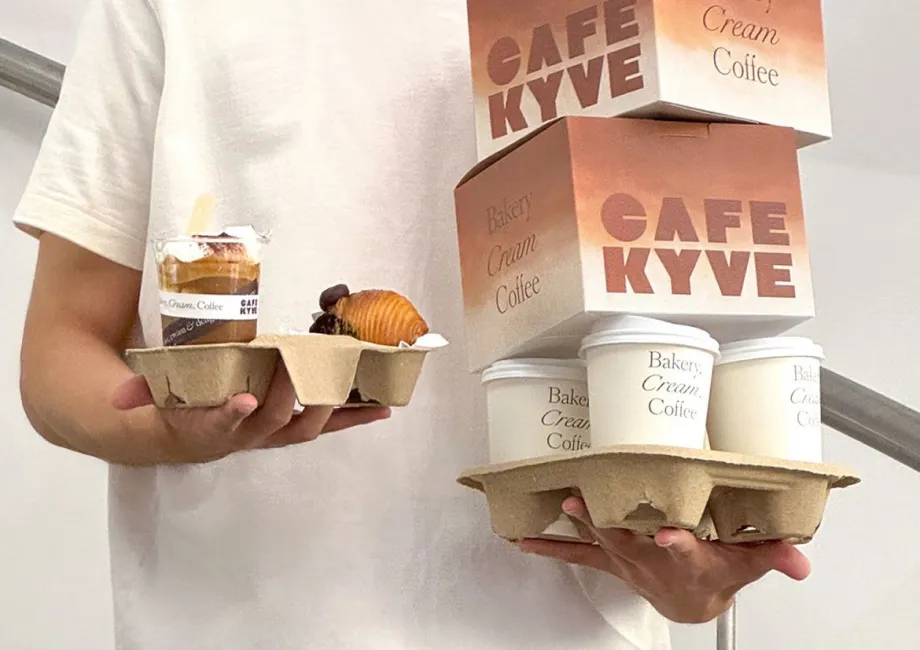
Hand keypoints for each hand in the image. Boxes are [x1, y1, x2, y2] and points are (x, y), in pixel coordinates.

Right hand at [111, 362, 390, 463]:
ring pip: (307, 427)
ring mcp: (278, 433)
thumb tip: (117, 399)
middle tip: (305, 363)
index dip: (232, 415)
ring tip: (351, 384)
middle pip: (276, 422)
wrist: (196, 435)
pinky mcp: (298, 426)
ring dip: (332, 408)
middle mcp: (251, 434)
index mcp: (214, 425)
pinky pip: (330, 425)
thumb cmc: (185, 406)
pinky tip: (382, 407)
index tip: (243, 400)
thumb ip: (142, 392)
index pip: (222, 425)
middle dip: (292, 394)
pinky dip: (356, 418)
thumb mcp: (160, 398)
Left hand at [517, 496, 810, 623]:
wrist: (691, 603)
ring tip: (559, 502)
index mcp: (686, 558)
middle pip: (627, 539)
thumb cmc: (716, 575)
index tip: (668, 535)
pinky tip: (524, 538)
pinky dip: (551, 547)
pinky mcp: (610, 560)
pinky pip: (578, 554)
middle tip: (585, 498)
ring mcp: (626, 560)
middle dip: (606, 519)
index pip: (683, 551)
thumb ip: (773, 555)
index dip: (675, 544)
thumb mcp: (749, 564)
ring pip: (601, 540)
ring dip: (580, 522)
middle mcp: (650, 560)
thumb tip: (800, 561)